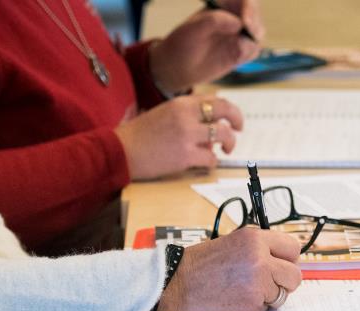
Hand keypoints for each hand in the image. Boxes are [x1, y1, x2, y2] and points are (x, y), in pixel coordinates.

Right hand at [116, 95, 241, 179]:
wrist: (120, 151)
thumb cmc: (138, 135)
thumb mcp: (162, 113)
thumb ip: (185, 114)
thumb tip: (208, 122)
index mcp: (180, 103)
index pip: (215, 99)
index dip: (228, 108)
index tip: (231, 118)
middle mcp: (186, 115)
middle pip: (225, 111)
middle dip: (237, 120)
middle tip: (238, 130)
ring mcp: (187, 135)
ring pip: (223, 134)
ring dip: (229, 142)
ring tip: (225, 149)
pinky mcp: (185, 156)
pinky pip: (211, 158)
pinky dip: (213, 161)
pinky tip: (207, 163)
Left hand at [149, 0, 264, 92]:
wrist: (178, 67)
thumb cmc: (182, 44)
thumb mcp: (192, 29)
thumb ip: (214, 21)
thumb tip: (238, 23)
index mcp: (221, 5)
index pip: (243, 0)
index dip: (249, 8)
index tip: (246, 22)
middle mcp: (232, 16)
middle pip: (254, 14)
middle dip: (254, 25)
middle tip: (248, 37)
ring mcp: (238, 34)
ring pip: (257, 33)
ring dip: (252, 40)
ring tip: (237, 50)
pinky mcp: (240, 50)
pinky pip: (253, 49)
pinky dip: (249, 53)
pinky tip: (236, 58)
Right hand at [157, 228, 301, 310]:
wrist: (177, 283)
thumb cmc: (200, 263)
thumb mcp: (233, 242)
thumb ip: (259, 248)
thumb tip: (283, 257)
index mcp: (255, 238)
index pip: (293, 247)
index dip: (288, 259)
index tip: (282, 264)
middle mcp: (260, 257)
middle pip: (295, 274)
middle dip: (284, 281)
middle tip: (268, 282)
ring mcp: (258, 280)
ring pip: (284, 293)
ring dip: (271, 295)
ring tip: (247, 289)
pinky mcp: (252, 301)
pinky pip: (269, 306)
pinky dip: (258, 306)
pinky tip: (239, 298)